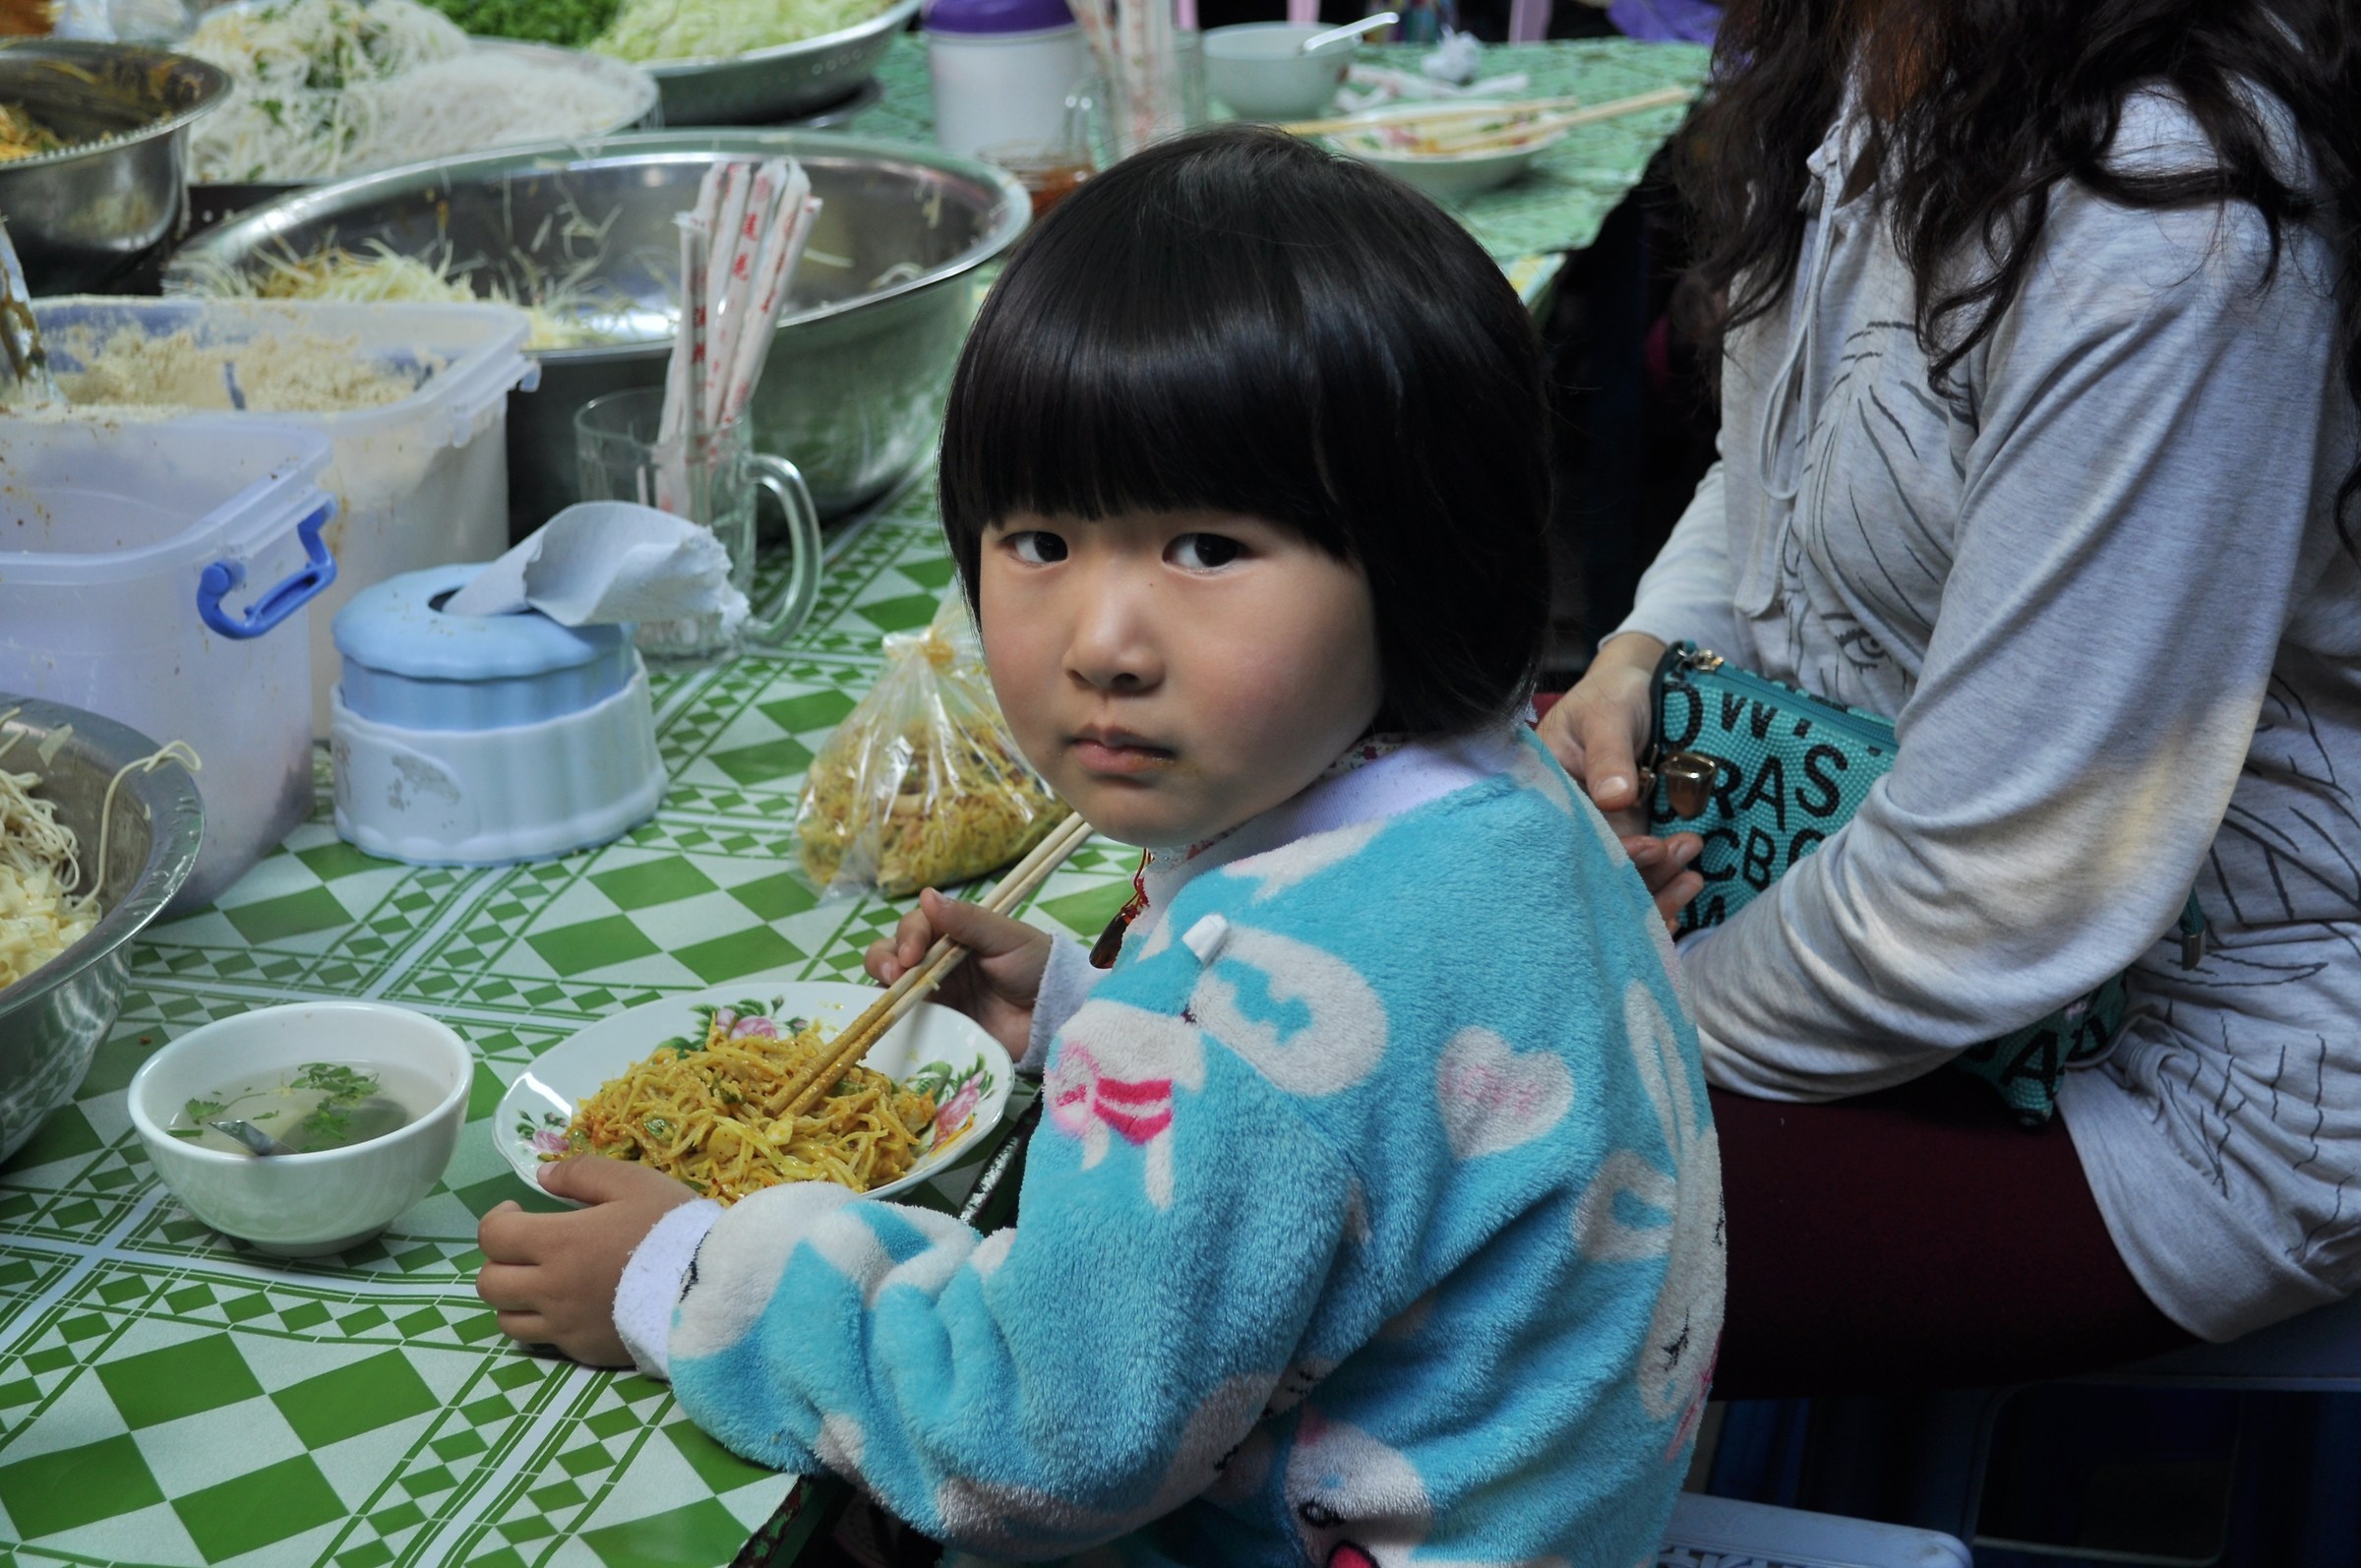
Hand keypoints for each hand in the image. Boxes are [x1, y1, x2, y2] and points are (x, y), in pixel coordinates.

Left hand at [475, 1158, 700, 1365]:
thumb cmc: (672, 1230)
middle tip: (527, 1248)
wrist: (708, 1291)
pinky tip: (570, 1306)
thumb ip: (583, 1173)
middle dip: (499, 1261)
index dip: (496, 1220)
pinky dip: (544, 1323)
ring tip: (542, 1281)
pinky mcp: (582, 1351)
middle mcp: (550, 1289)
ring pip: (506, 1319)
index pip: (493, 1236)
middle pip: (488, 1283)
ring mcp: (563, 1326)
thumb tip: (543, 1176)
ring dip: (515, 1297)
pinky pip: (542, 1341)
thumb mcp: (634, 1183)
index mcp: (558, 1243)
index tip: (518, 1211)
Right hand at [864, 887, 1050, 1057]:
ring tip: (889, 993)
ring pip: (892, 983)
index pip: (917, 926)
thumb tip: (927, 895)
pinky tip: (893, 1015)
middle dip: (885, 958)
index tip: (911, 953)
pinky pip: (906, 1017)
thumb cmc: (1037, 967)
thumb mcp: (1007, 937)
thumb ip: (968, 920)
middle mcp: (938, 960)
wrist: (1055, 1016)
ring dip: (883, 983)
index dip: (908, 936)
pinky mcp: (937, 1023)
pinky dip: (893, 1013)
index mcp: (954, 933)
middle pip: (894, 951)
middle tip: (894, 972)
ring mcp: (935, 992)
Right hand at [1537, 634, 1703, 932]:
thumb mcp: (1606, 715)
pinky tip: (1690, 886)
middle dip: (1641, 874)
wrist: (1642, 687)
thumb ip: (1609, 754)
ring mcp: (1603, 834)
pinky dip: (1665, 888)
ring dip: (1660, 879)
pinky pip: (1643, 875)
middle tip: (1682, 849)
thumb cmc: (1612, 695)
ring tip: (1693, 848)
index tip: (1648, 846)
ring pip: (1623, 879)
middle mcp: (1571, 825)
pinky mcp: (1631, 838)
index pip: (1571, 841)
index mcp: (1548, 797)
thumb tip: (1615, 797)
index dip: (1609, 854)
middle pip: (1597, 872)